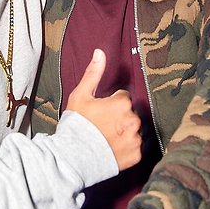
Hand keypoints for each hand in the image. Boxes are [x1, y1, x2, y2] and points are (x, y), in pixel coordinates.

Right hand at [66, 49, 141, 171]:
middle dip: (119, 117)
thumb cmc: (76, 124)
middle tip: (102, 126)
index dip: (110, 104)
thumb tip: (100, 52)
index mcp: (123, 103)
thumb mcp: (81, 95)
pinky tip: (112, 149)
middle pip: (130, 113)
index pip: (123, 98)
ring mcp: (136, 139)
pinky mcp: (136, 155)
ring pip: (133, 130)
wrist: (73, 157)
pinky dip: (126, 148)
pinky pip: (135, 147)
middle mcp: (134, 119)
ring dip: (124, 132)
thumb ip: (94, 73)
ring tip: (106, 139)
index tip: (99, 112)